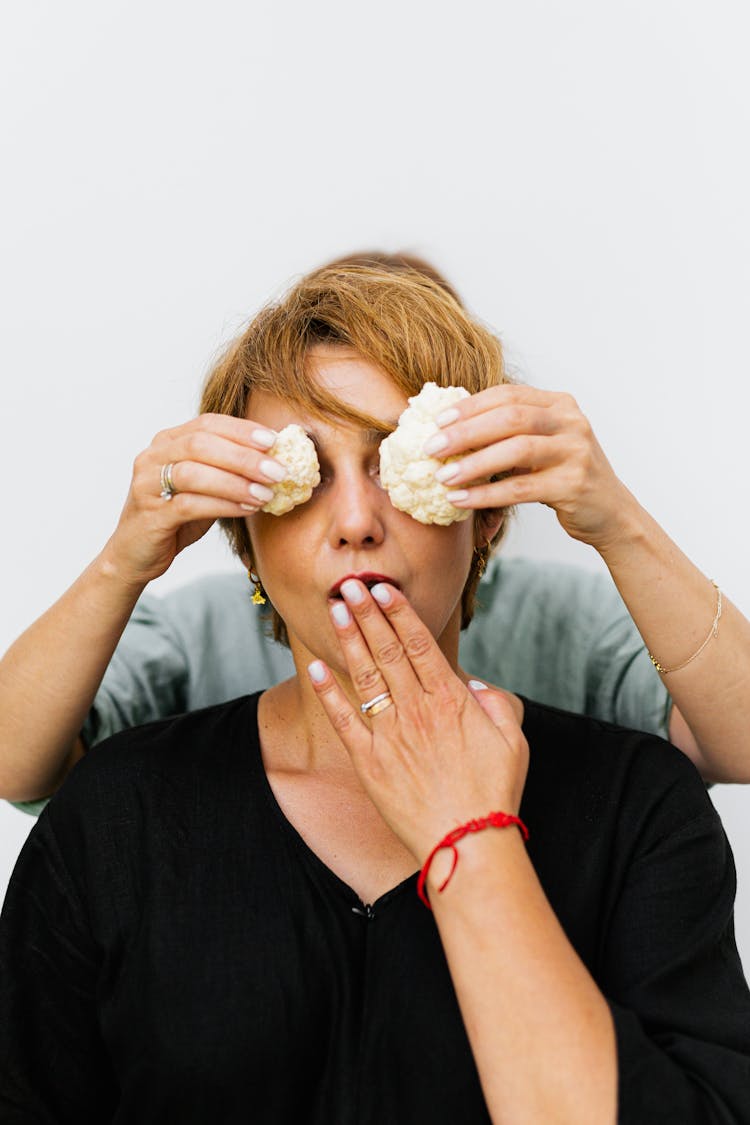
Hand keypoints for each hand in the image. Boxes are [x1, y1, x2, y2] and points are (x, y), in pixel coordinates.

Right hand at [102, 414, 287, 586]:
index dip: (242, 430)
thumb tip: (274, 462)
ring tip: (266, 494)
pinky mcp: (150, 514)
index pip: (207, 423)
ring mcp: (148, 484)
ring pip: (194, 472)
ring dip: (237, 483)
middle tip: (278, 471)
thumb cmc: (176, 517)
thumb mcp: (204, 487)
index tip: (274, 441)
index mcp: (167, 441)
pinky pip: (190, 505)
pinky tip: (247, 510)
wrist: (136, 554)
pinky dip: (224, 506)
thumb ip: (228, 471)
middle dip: (244, 457)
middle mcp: (153, 456)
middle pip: (201, 443)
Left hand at [307, 579, 528, 864]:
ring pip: (365, 675)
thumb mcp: (513, 740)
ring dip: (349, 639)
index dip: (399, 613)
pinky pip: (344, 720)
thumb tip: (470, 682)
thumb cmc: (495, 794)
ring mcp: (390, 735)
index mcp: (452, 700)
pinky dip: (328, 692)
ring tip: (335, 610)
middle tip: (349, 584)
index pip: (420, 644)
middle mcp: (417, 710)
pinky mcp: (369, 762)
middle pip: (388, 650)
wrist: (468, 843)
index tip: (384, 588)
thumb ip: (494, 702)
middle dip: (368, 613)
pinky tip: (316, 667)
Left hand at [427, 384, 635, 549]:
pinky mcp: (574, 485)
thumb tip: (450, 430)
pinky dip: (486, 494)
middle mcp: (571, 422)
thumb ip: (509, 433)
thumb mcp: (542, 446)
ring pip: (516, 450)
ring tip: (442, 476)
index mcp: (560, 404)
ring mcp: (576, 452)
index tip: (437, 421)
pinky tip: (460, 500)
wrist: (610, 513)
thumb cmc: (564, 477)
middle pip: (510, 417)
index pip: (508, 394)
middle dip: (465, 432)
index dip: (470, 406)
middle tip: (431, 448)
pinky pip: (520, 488)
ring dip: (473, 463)